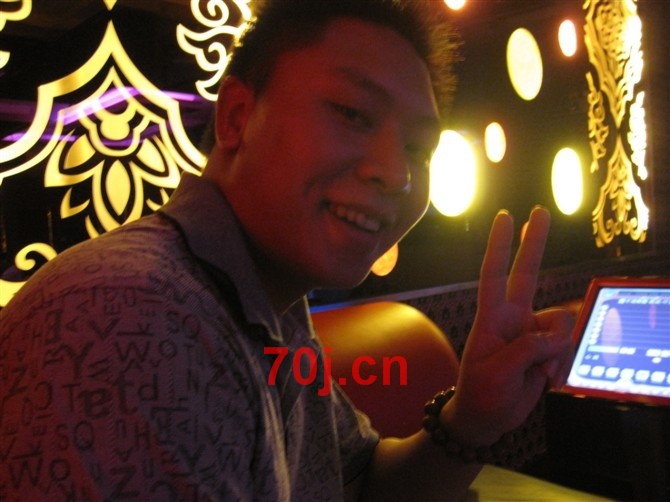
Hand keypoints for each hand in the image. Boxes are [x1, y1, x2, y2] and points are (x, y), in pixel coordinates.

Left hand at [444, 207, 573, 444]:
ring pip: (559, 321)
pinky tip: (547, 379)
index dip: (500, 247)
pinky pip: (565, 344)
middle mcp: (512, 317)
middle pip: (526, 274)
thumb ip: (527, 349)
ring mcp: (530, 331)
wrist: (486, 419)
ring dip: (556, 349)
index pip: (493, 275)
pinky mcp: (545, 347)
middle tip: (540, 211)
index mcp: (491, 318)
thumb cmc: (481, 393)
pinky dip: (560, 361)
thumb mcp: (497, 373)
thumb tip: (556, 332)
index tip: (504, 217)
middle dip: (533, 242)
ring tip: (540, 373)